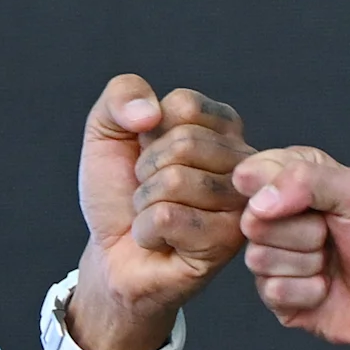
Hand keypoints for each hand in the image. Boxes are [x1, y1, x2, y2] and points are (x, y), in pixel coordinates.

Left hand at [72, 75, 248, 349]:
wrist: (111, 254)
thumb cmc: (119, 193)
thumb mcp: (107, 131)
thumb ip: (122, 95)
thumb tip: (150, 112)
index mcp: (223, 128)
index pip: (185, 105)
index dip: (148, 131)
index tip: (149, 153)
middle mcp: (242, 164)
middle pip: (184, 143)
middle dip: (145, 170)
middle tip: (149, 191)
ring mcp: (239, 205)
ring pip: (175, 181)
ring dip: (144, 202)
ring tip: (154, 215)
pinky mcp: (225, 243)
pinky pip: (168, 218)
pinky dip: (146, 230)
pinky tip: (158, 241)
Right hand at [233, 145, 349, 349]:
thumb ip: (306, 180)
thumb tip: (259, 199)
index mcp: (294, 181)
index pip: (253, 173)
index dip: (279, 190)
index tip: (315, 203)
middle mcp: (278, 218)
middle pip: (253, 221)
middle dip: (302, 232)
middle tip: (331, 235)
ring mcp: (275, 258)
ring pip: (259, 258)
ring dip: (307, 264)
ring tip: (331, 262)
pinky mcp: (277, 297)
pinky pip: (273, 291)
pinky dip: (308, 292)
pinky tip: (326, 290)